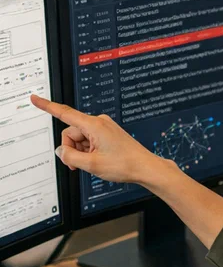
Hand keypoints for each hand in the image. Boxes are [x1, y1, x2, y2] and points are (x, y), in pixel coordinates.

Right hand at [31, 94, 164, 184]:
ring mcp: (104, 127)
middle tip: (79, 165)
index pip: (64, 113)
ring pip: (79, 139)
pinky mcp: (107, 133)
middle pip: (71, 133)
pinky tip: (98, 159)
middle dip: (71, 149)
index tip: (34, 98)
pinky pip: (89, 140)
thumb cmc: (124, 164)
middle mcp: (99, 122)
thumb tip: (60, 150)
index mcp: (94, 125)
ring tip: (94, 163)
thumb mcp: (91, 164)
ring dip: (80, 151)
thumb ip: (70, 156)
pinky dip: (88, 150)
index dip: (47, 106)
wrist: (145, 167)